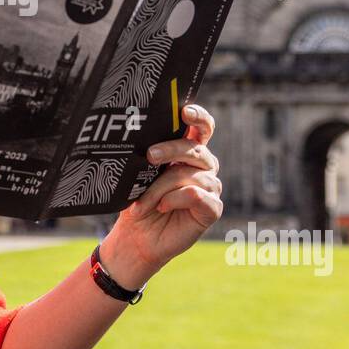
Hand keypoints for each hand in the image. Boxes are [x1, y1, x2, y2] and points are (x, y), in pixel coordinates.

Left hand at [100, 103, 222, 288]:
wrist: (136, 237)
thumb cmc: (138, 201)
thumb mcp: (138, 175)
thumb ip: (148, 156)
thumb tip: (140, 138)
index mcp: (189, 152)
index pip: (202, 128)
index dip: (198, 117)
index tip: (185, 111)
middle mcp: (204, 167)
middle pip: (195, 149)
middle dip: (171, 149)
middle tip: (149, 156)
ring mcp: (211, 187)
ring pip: (188, 175)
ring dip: (159, 188)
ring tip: (141, 203)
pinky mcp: (212, 208)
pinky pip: (195, 194)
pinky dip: (174, 199)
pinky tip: (162, 207)